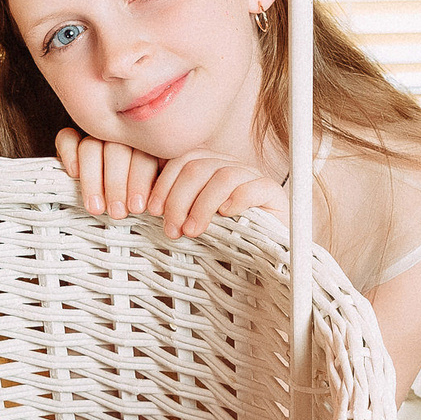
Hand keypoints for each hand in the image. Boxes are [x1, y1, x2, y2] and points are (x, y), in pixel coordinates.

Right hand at [56, 128, 159, 218]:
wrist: (110, 203)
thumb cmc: (138, 201)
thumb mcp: (154, 196)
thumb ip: (158, 190)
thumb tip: (159, 205)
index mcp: (150, 146)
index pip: (145, 153)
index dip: (140, 181)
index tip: (136, 207)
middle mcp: (125, 135)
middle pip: (118, 149)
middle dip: (116, 184)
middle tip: (117, 212)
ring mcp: (98, 136)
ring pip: (92, 146)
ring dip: (93, 179)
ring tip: (96, 207)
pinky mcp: (72, 141)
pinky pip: (67, 138)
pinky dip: (69, 154)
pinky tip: (73, 174)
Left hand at [145, 148, 285, 238]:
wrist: (263, 258)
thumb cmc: (222, 242)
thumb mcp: (192, 223)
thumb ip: (174, 210)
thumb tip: (147, 208)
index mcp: (208, 168)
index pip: (181, 161)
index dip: (163, 185)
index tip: (152, 212)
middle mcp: (229, 166)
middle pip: (197, 166)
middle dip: (178, 199)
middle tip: (172, 229)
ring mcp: (252, 178)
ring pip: (223, 176)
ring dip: (202, 205)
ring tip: (192, 230)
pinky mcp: (273, 193)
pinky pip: (255, 186)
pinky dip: (237, 200)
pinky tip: (226, 215)